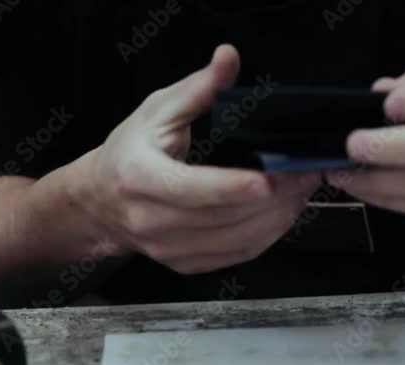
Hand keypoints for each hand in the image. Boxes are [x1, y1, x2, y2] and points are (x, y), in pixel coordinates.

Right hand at [70, 45, 319, 273]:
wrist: (100, 201)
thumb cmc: (129, 152)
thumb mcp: (157, 110)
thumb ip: (198, 88)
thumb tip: (227, 58)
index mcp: (141, 177)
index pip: (191, 188)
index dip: (231, 186)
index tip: (268, 179)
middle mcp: (152, 219)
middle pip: (223, 217)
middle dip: (273, 197)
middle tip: (305, 172)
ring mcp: (169, 248)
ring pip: (236, 242)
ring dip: (277, 218)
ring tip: (301, 190)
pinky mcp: (185, 264)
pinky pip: (236, 256)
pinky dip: (267, 236)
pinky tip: (283, 213)